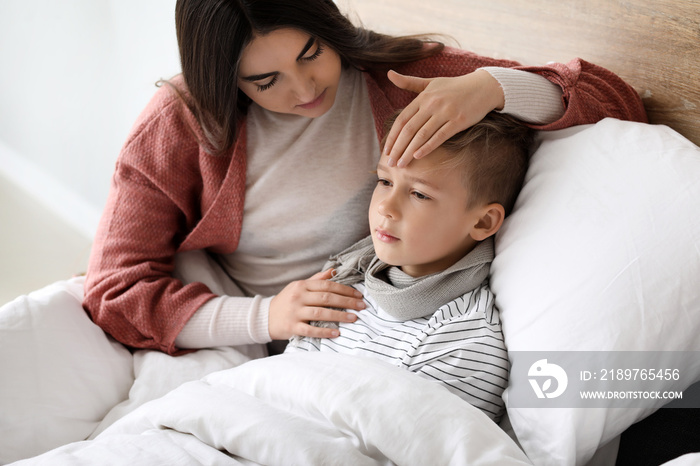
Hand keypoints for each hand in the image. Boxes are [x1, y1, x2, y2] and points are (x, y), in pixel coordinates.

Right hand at [268, 269, 364, 339]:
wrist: (264, 317)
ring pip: (320, 313)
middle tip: (362, 306)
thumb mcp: (298, 286)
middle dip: (347, 302)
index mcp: (302, 286)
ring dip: (339, 316)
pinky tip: (337, 333)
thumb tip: (334, 270)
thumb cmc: (286, 301)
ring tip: (354, 318)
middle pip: (327, 298)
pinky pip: (310, 330)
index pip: (327, 285)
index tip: (359, 295)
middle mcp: (298, 297)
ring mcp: (295, 312)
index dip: (345, 289)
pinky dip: (324, 332)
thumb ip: (316, 279)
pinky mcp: (292, 327)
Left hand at [383, 69, 505, 167]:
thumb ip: (409, 82)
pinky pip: (440, 136)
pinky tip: (418, 156)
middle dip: (398, 148)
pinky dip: (428, 147)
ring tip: (401, 165)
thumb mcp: (430, 83)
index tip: (386, 151)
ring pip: (422, 135)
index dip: (392, 137)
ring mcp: (445, 112)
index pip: (402, 119)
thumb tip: (389, 73)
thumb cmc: (454, 86)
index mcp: (423, 97)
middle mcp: (432, 104)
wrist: (484, 86)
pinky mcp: (459, 121)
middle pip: (409, 129)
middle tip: (390, 163)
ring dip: (409, 151)